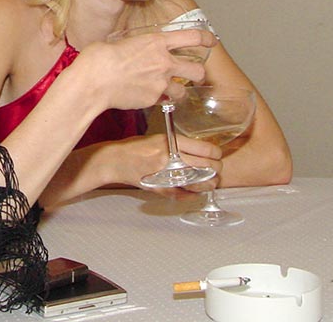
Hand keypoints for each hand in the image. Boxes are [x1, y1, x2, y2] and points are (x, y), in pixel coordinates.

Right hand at [77, 28, 216, 110]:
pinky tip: (145, 97)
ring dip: (178, 91)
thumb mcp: (119, 41)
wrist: (93, 82)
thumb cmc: (99, 58)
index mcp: (156, 42)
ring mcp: (160, 83)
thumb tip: (130, 47)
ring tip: (168, 91)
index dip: (206, 39)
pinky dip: (158, 101)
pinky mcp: (153, 100)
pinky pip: (163, 101)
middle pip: (198, 70)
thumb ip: (134, 45)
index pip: (193, 37)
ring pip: (183, 91)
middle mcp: (164, 62)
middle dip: (198, 73)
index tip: (211, 41)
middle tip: (192, 75)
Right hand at [106, 134, 221, 194]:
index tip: (217, 155)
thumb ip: (178, 144)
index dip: (217, 153)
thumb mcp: (158, 138)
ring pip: (199, 182)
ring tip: (210, 182)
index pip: (206, 149)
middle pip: (207, 166)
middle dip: (217, 169)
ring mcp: (166, 174)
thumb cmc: (135, 147)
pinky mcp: (161, 187)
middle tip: (216, 170)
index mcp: (171, 142)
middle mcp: (171, 157)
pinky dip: (193, 194)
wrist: (115, 161)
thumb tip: (201, 152)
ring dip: (209, 184)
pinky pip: (184, 194)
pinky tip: (195, 191)